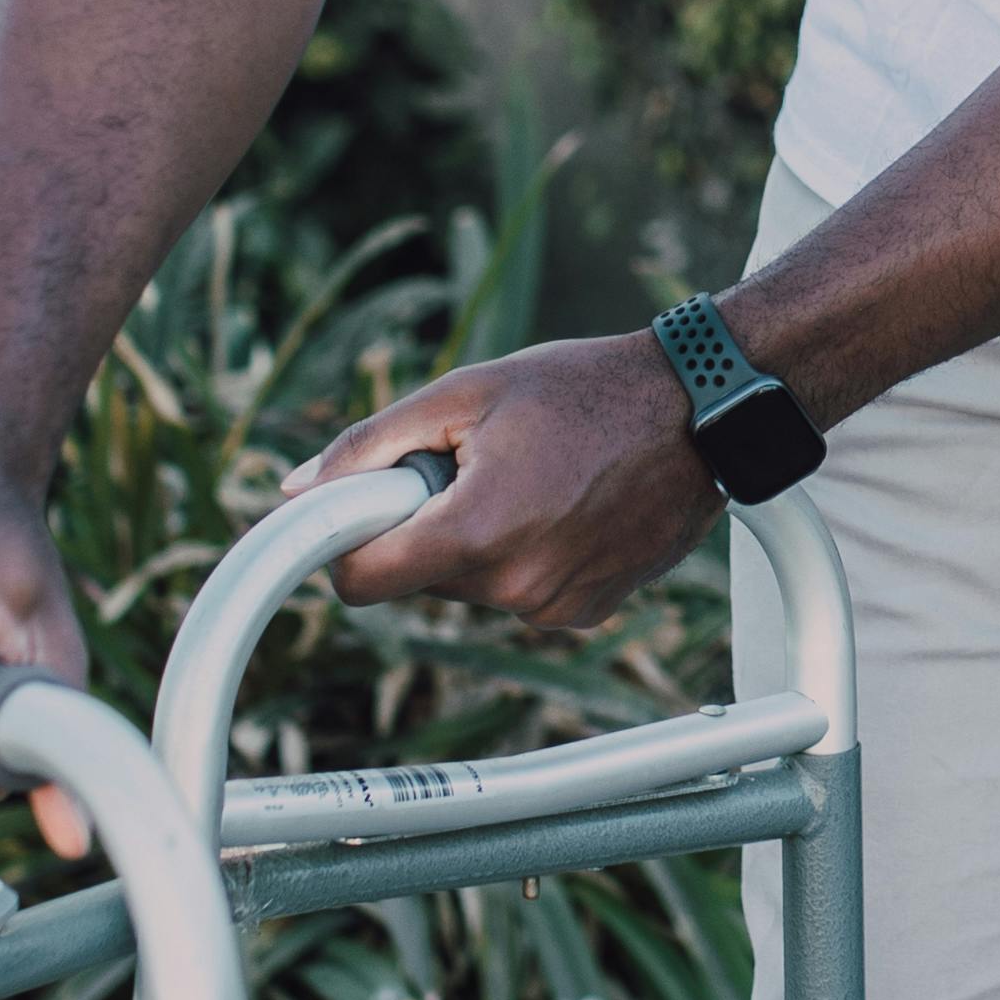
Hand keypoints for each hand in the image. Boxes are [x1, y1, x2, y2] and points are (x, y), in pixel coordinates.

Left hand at [295, 332, 720, 636]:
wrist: (699, 409)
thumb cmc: (584, 390)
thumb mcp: (465, 393)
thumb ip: (371, 445)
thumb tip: (301, 488)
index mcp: (477, 534)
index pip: (361, 582)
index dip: (347, 540)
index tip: (360, 505)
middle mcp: (518, 589)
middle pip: (420, 577)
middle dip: (428, 523)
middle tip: (477, 462)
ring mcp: (558, 606)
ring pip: (473, 584)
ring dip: (481, 537)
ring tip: (533, 474)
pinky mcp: (590, 609)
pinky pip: (523, 590)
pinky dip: (528, 552)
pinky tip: (567, 501)